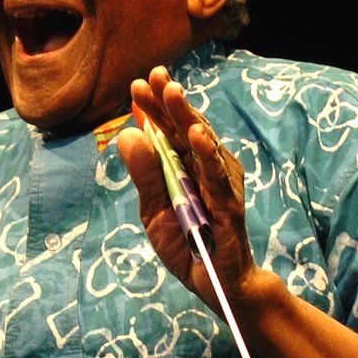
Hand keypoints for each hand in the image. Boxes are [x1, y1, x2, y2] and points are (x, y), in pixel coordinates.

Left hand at [117, 66, 256, 314]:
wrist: (213, 282)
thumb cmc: (185, 242)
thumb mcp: (152, 209)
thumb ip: (144, 175)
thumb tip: (128, 134)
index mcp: (183, 165)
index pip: (167, 130)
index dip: (154, 107)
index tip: (138, 84)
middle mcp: (204, 166)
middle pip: (185, 127)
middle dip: (170, 101)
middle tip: (156, 75)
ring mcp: (219, 181)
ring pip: (202, 143)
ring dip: (187, 116)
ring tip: (172, 93)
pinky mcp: (229, 203)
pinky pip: (217, 176)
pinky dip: (207, 154)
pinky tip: (196, 134)